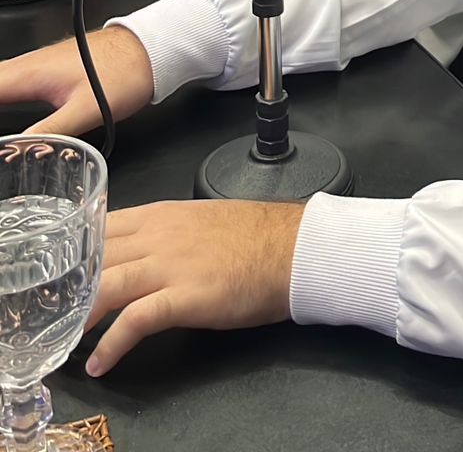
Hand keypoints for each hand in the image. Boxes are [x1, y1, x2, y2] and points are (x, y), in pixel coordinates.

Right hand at [0, 27, 154, 137]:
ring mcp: (32, 65)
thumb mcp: (86, 111)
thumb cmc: (122, 73)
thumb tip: (15, 153)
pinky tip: (1, 109)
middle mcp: (25, 66)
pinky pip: (5, 82)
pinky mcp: (42, 70)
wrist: (146, 49)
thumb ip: (49, 133)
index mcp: (28, 74)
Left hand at [85, 199, 304, 374]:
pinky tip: (99, 362)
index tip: (64, 273)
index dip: (78, 251)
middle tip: (55, 311)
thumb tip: (148, 250)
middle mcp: (159, 235)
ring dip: (82, 316)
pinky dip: (110, 343)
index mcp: (162, 215)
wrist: (293, 249)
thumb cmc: (257, 237)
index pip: (103, 226)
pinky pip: (135, 321)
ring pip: (107, 285)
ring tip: (67, 339)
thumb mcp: (203, 220)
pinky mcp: (185, 296)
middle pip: (97, 256)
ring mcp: (170, 265)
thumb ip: (170, 232)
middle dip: (71, 285)